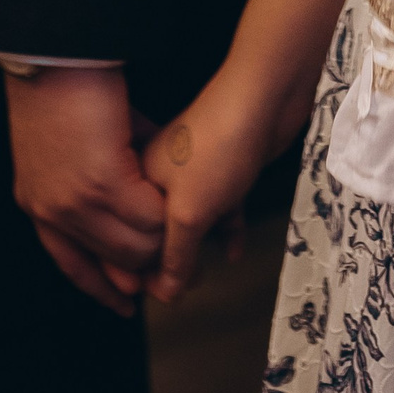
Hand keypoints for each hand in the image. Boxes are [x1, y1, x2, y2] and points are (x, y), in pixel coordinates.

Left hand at [3, 65, 165, 316]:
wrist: (52, 54)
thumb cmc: (60, 85)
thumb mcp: (70, 141)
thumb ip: (97, 166)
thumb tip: (130, 176)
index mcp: (39, 204)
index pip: (72, 264)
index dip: (101, 286)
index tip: (126, 302)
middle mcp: (55, 212)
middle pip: (113, 260)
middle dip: (146, 267)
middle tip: (178, 262)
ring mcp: (77, 202)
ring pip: (135, 244)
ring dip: (164, 239)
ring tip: (188, 225)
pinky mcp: (103, 183)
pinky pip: (149, 217)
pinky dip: (169, 214)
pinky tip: (183, 202)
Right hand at [141, 66, 282, 304]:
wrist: (264, 97)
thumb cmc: (219, 144)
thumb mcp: (188, 214)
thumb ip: (175, 257)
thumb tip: (166, 292)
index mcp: (140, 180)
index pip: (129, 236)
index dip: (139, 268)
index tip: (154, 296)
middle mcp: (162, 174)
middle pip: (159, 230)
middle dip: (169, 261)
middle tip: (182, 289)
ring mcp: (196, 169)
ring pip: (192, 220)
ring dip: (198, 248)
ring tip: (204, 276)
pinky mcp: (226, 167)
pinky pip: (222, 206)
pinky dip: (227, 229)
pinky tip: (232, 250)